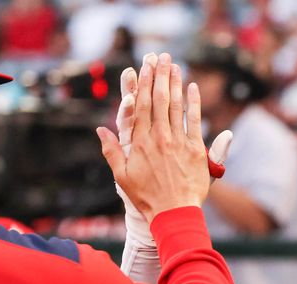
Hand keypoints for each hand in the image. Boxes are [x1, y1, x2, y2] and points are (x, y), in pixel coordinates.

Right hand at [97, 53, 211, 222]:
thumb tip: (101, 130)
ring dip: (175, 83)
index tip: (144, 66)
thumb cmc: (146, 198)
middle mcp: (159, 138)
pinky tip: (192, 87)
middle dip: (159, 75)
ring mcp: (178, 142)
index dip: (142, 83)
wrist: (174, 214)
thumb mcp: (122, 176)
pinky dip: (193, 103)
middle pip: (158, 99)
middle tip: (160, 56)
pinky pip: (195, 121)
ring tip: (174, 65)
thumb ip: (111, 151)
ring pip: (176, 106)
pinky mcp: (196, 150)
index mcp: (140, 142)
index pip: (140, 105)